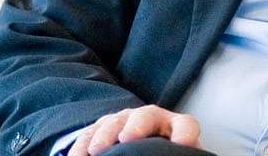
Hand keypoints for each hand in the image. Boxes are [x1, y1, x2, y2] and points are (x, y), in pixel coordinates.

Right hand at [67, 105, 200, 155]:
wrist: (139, 141)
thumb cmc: (161, 152)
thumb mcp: (170, 153)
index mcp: (174, 126)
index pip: (185, 125)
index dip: (185, 133)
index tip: (184, 144)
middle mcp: (150, 117)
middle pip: (146, 116)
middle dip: (137, 126)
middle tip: (129, 138)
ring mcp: (123, 120)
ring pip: (113, 123)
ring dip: (104, 136)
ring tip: (98, 150)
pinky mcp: (100, 128)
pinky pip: (89, 134)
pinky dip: (82, 147)